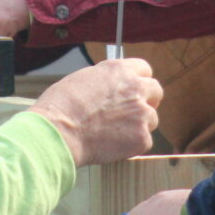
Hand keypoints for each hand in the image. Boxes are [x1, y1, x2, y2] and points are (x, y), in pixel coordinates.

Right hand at [28, 58, 161, 166]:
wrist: (59, 132)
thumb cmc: (62, 105)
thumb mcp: (84, 78)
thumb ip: (106, 80)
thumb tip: (112, 86)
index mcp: (120, 71)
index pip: (144, 69)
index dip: (138, 80)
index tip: (134, 89)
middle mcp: (136, 89)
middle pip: (155, 91)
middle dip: (147, 100)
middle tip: (133, 111)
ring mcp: (141, 114)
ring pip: (151, 118)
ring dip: (139, 124)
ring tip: (116, 132)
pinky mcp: (141, 138)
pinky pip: (144, 141)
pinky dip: (131, 144)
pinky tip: (112, 144)